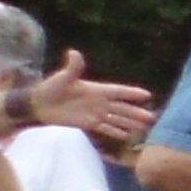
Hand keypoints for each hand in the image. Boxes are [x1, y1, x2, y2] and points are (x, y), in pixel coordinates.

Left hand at [28, 53, 154, 146]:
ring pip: (117, 119)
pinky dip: (116, 132)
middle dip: (137, 113)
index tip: (147, 96)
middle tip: (153, 118)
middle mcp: (99, 102)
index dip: (132, 93)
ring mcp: (95, 113)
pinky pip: (106, 128)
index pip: (118, 91)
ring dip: (131, 124)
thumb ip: (72, 67)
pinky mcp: (88, 123)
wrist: (37, 105)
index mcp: (96, 90)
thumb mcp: (62, 78)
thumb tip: (74, 53)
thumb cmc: (50, 89)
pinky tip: (127, 137)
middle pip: (122, 108)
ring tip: (145, 129)